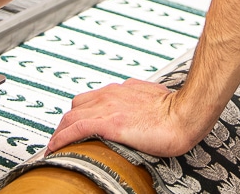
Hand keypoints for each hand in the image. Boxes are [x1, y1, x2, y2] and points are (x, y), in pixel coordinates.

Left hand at [45, 79, 210, 156]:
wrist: (184, 114)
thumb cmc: (176, 109)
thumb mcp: (153, 97)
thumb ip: (140, 99)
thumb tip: (139, 105)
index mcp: (121, 90)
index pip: (89, 100)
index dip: (78, 114)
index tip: (73, 126)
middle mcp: (110, 95)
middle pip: (75, 107)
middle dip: (65, 124)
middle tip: (61, 139)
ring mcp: (108, 107)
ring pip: (70, 117)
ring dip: (59, 132)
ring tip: (55, 147)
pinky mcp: (109, 123)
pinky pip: (75, 129)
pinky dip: (61, 138)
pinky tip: (56, 148)